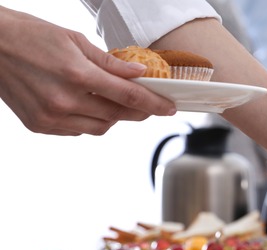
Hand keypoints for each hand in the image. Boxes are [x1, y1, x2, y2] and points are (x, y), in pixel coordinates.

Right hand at [0, 7, 175, 135]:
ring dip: (113, 118)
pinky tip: (86, 105)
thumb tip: (139, 74)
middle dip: (138, 112)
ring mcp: (50, 117)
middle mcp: (64, 100)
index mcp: (77, 74)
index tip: (169, 108)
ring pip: (99, 128)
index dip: (154, 104)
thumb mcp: (75, 40)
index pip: (128, 96)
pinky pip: (77, 131)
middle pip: (117, 116)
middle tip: (149, 105)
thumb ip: (110, 62)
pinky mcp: (39, 126)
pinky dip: (88, 121)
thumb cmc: (30, 35)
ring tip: (113, 101)